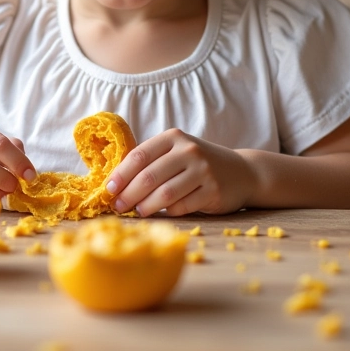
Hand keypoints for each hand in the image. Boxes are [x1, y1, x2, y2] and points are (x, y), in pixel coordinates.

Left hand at [104, 129, 250, 216]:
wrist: (241, 172)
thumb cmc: (197, 163)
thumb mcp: (176, 152)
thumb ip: (151, 161)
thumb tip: (116, 183)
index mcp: (174, 137)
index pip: (139, 155)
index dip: (121, 174)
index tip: (108, 189)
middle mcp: (189, 151)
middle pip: (149, 176)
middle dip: (129, 194)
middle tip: (118, 206)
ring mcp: (203, 170)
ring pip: (164, 194)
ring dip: (146, 206)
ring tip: (137, 211)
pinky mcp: (212, 190)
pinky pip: (182, 206)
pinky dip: (168, 212)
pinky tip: (162, 213)